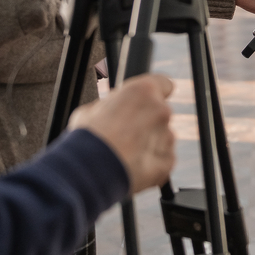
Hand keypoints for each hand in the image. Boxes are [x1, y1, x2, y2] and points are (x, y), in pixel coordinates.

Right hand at [68, 74, 175, 193]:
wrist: (88, 171)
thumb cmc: (87, 137)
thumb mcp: (93, 109)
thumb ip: (113, 104)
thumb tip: (113, 108)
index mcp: (143, 91)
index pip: (164, 84)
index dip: (156, 94)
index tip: (147, 103)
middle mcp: (161, 110)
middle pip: (161, 113)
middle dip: (148, 122)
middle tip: (126, 135)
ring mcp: (167, 136)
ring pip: (163, 137)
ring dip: (151, 143)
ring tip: (126, 154)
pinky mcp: (167, 160)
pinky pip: (164, 158)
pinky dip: (153, 163)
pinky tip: (133, 166)